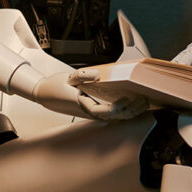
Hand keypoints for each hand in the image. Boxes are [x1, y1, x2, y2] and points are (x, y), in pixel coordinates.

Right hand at [31, 70, 149, 120]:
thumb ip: (82, 75)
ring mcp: (95, 113)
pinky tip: (134, 104)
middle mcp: (92, 113)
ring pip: (117, 117)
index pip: (108, 111)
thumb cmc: (57, 87)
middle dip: (133, 110)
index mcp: (86, 107)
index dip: (121, 107)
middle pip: (117, 117)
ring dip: (131, 111)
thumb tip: (97, 74)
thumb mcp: (68, 77)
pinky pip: (114, 113)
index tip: (130, 97)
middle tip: (145, 100)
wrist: (46, 94)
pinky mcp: (96, 110)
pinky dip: (125, 110)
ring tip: (144, 103)